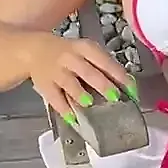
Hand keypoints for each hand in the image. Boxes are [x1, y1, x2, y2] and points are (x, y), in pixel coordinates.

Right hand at [22, 31, 136, 124]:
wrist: (35, 50)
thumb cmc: (69, 54)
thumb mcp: (86, 52)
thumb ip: (103, 66)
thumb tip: (126, 86)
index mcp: (85, 49)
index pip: (105, 62)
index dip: (120, 76)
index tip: (132, 90)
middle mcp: (71, 59)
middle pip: (88, 72)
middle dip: (102, 85)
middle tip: (115, 97)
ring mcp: (57, 72)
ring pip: (70, 84)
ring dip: (80, 94)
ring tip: (89, 103)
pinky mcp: (46, 86)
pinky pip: (55, 99)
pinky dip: (64, 110)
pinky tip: (73, 118)